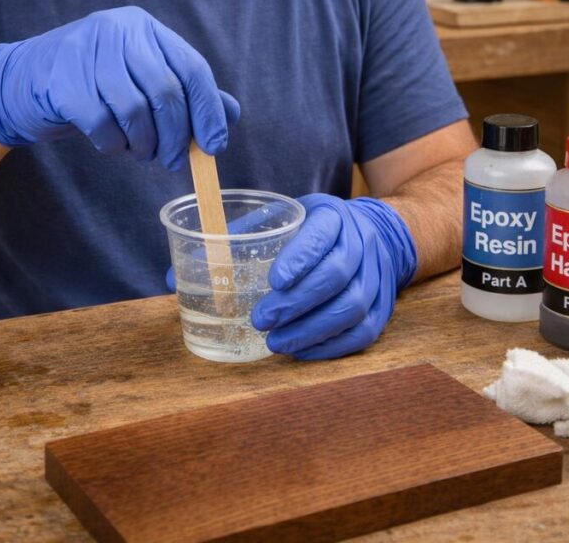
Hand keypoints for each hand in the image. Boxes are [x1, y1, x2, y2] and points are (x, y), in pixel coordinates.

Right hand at [0, 6, 239, 168]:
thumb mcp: (141, 80)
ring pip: (134, 110)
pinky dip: (113, 145)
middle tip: (173, 161)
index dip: (208, 111)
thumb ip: (185, 92)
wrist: (24, 82)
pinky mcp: (61, 80)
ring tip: (140, 152)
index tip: (215, 146)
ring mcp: (86, 51)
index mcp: (145, 27)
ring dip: (143, 143)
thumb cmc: (94, 84)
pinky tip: (112, 145)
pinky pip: (101, 124)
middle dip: (176, 136)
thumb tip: (230, 115)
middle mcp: (118, 30)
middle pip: (166, 91)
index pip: (192, 68)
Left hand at [251, 194, 416, 359]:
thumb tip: (184, 270)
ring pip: (352, 307)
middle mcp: (361, 243)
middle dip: (296, 302)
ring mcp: (377, 276)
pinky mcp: (384, 306)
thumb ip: (244, 236)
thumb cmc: (316, 228)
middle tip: (261, 319)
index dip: (299, 258)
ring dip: (311, 329)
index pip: (320, 234)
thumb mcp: (287, 216)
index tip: (272, 281)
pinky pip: (363, 332)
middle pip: (336, 275)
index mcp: (334, 216)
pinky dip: (331, 347)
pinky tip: (302, 351)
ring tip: (276, 342)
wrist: (376, 234)